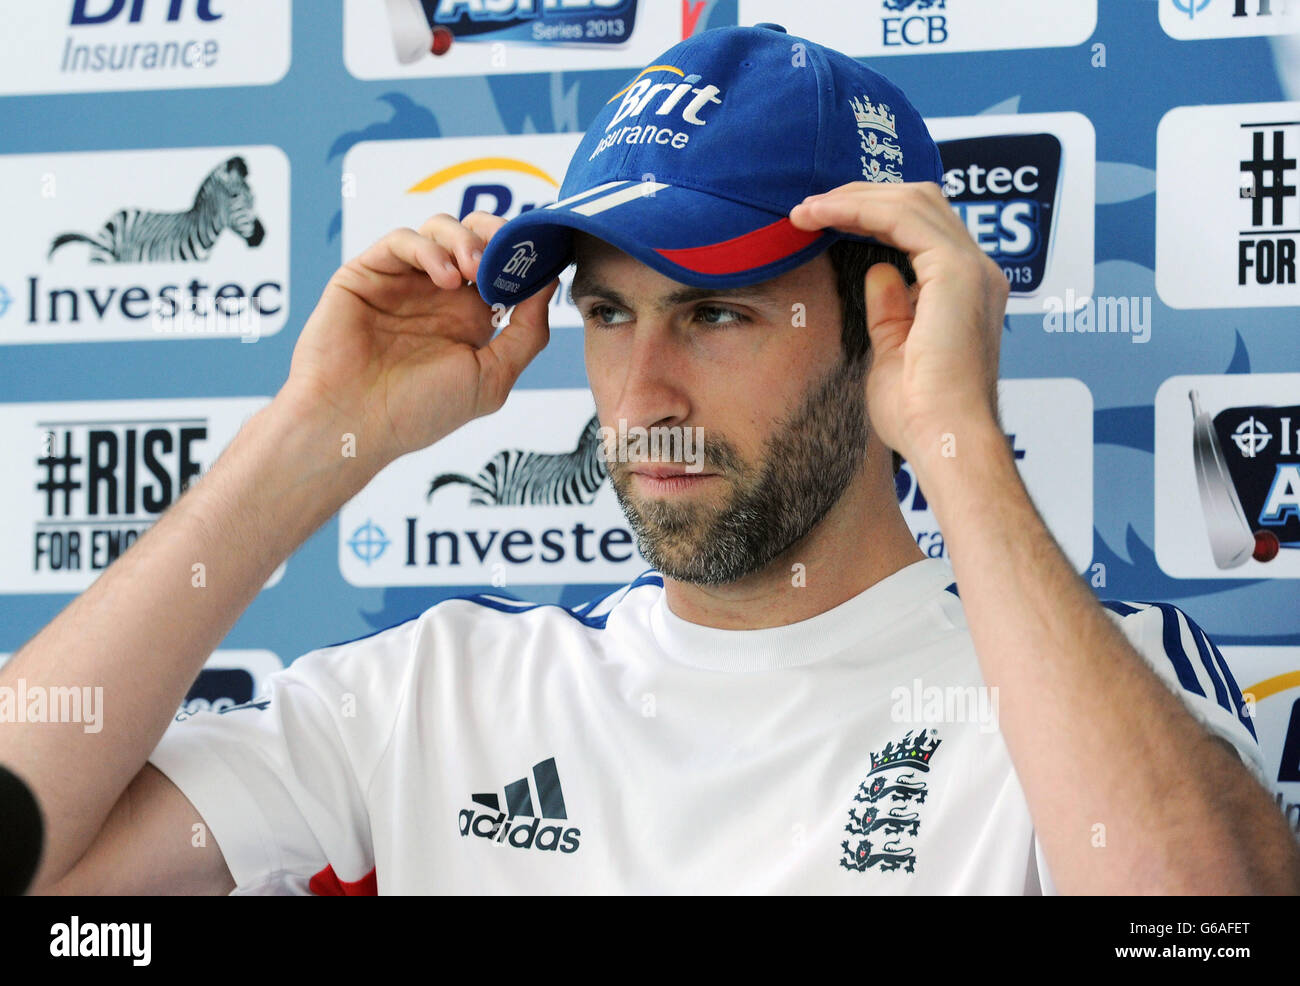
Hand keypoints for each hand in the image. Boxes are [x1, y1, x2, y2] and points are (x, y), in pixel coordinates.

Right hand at [282, 211, 558, 468]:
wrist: (353, 424)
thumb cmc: (418, 412)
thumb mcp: (491, 379)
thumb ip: (526, 334)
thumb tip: (549, 284)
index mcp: (470, 319)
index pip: (505, 270)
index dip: (525, 257)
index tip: (545, 254)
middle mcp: (439, 296)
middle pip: (476, 238)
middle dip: (498, 234)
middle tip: (510, 248)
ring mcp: (404, 282)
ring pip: (440, 230)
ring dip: (466, 240)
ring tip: (474, 269)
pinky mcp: (368, 273)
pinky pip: (402, 240)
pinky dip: (430, 249)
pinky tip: (445, 277)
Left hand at [789, 182, 1006, 468]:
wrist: (944, 440)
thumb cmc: (921, 415)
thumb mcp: (894, 352)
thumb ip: (890, 311)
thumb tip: (878, 272)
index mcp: (966, 290)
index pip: (921, 228)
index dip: (871, 215)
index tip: (822, 222)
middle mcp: (977, 271)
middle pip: (919, 202)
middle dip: (860, 196)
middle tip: (809, 207)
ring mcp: (971, 268)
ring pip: (911, 200)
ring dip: (853, 197)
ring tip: (806, 209)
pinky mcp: (955, 271)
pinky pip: (901, 217)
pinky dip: (859, 208)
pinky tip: (822, 215)